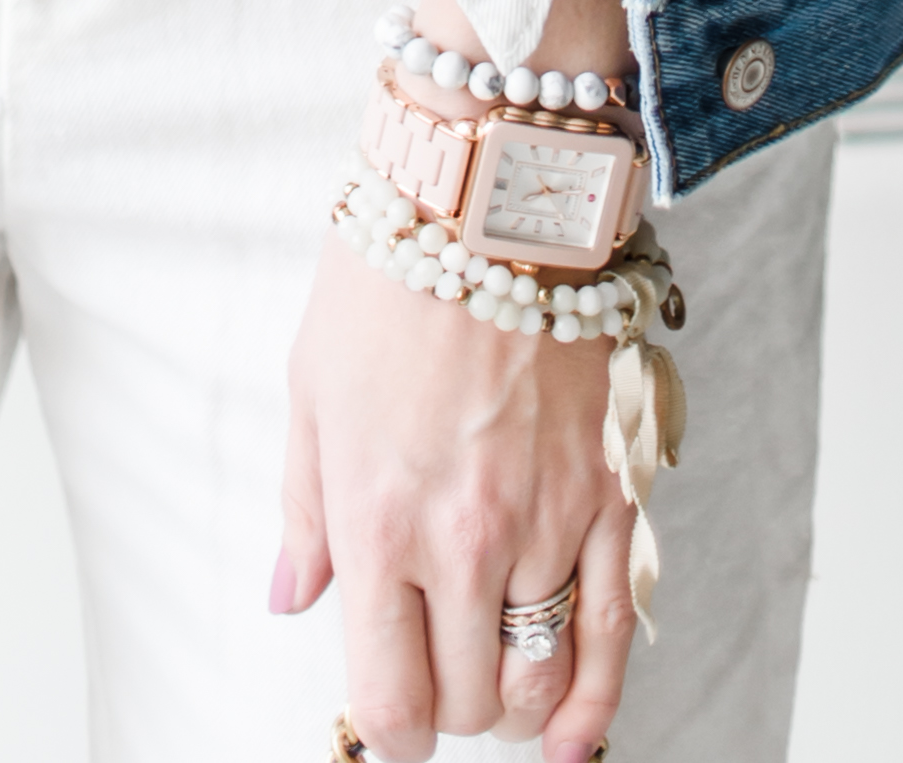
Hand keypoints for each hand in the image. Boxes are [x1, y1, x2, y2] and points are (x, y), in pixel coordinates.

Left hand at [273, 232, 631, 762]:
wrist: (486, 192)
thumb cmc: (387, 277)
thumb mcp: (311, 390)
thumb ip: (306, 512)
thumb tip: (292, 598)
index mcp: (379, 522)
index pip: (390, 700)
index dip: (388, 733)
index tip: (387, 722)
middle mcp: (465, 540)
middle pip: (466, 701)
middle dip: (447, 709)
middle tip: (435, 671)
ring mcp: (546, 521)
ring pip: (538, 679)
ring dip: (513, 702)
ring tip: (495, 684)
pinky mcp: (608, 492)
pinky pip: (610, 629)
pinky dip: (594, 699)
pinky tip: (572, 733)